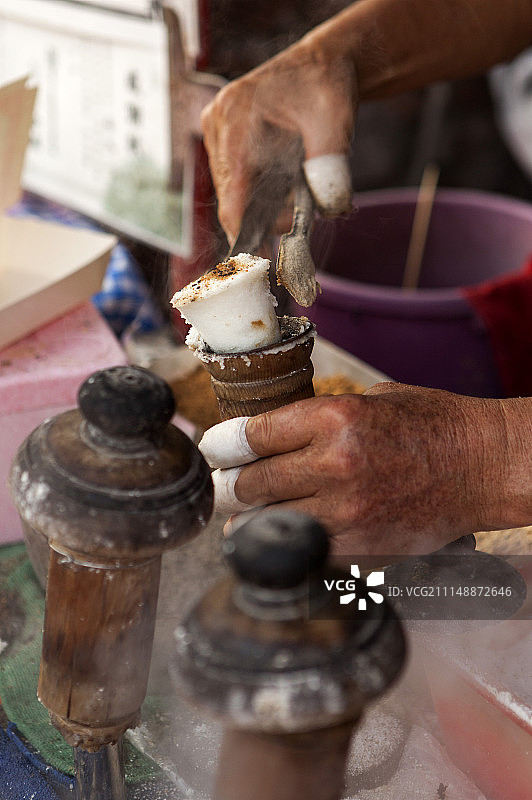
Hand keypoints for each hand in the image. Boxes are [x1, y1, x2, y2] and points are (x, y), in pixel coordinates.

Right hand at [200, 32, 354, 244]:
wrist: (320, 63)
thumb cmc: (326, 84)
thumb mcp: (335, 122)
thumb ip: (330, 165)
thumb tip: (331, 208)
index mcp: (237, 116)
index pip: (231, 187)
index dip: (244, 228)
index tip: (258, 256)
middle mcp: (219, 123)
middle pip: (230, 195)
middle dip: (262, 217)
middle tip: (297, 223)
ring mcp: (216, 131)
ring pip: (231, 192)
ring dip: (261, 207)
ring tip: (294, 205)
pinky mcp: (222, 140)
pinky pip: (234, 181)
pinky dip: (257, 195)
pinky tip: (280, 194)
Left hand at [200, 383, 531, 554]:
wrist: (483, 466)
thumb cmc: (430, 425)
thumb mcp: (372, 401)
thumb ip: (319, 419)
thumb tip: (272, 433)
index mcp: (335, 419)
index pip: (253, 435)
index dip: (223, 443)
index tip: (213, 448)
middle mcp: (333, 465)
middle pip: (250, 482)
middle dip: (229, 484)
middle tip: (223, 483)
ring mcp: (346, 511)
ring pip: (265, 523)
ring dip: (247, 519)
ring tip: (242, 514)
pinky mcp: (360, 547)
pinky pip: (300, 549)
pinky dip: (283, 543)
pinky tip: (279, 535)